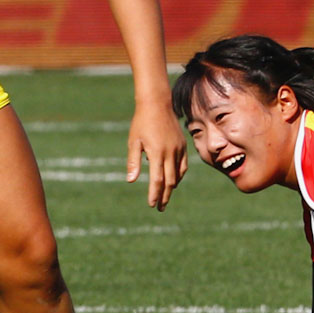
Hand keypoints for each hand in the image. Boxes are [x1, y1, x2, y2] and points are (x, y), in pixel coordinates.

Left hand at [128, 95, 187, 210]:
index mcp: (157, 153)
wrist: (157, 104)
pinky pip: (183, 165)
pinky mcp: (183, 145)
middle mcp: (170, 153)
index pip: (157, 180)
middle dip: (164, 195)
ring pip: (178, 174)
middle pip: (170, 181)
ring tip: (166, 197)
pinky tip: (174, 180)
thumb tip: (131, 180)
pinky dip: (179, 175)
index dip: (154, 194)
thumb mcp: (133, 142)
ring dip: (172, 187)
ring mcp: (179, 149)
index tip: (152, 205)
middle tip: (159, 207)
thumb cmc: (141, 123)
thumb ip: (133, 161)